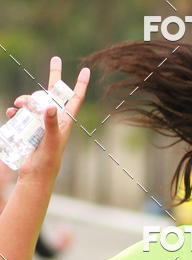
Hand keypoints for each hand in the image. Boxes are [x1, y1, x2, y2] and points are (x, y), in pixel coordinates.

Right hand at [5, 56, 89, 181]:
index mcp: (65, 122)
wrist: (36, 174)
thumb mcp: (52, 141)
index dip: (80, 85)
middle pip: (55, 93)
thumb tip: (51, 106)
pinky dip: (17, 111)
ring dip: (26, 99)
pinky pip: (24, 114)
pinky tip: (12, 113)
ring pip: (35, 102)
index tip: (85, 70)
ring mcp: (43, 123)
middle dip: (54, 76)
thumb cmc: (48, 160)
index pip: (75, 100)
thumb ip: (51, 124)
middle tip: (55, 58)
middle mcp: (55, 120)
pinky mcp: (31, 129)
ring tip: (17, 105)